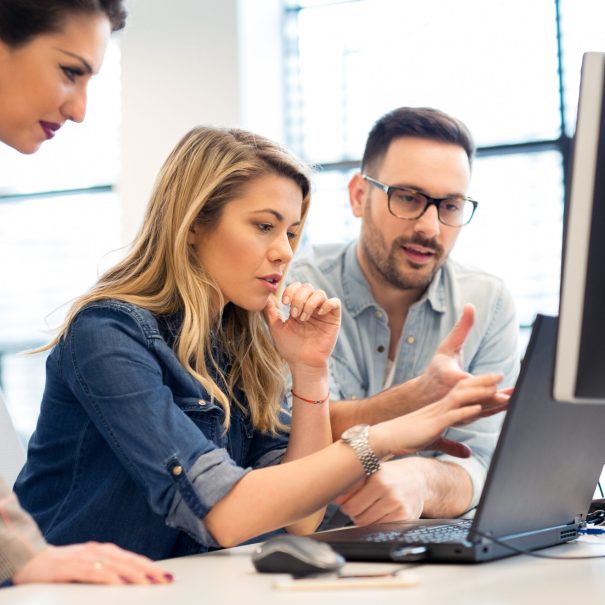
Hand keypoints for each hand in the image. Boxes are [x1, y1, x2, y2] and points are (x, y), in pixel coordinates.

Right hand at [12, 542, 172, 585]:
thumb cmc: (63, 566)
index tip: (166, 575)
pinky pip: (94, 573)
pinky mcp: (72, 567)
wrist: (33, 559)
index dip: (151, 567)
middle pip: (130, 561)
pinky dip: (109, 578)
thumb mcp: (89, 567)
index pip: (133, 559)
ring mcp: (86, 557)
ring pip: (116, 566)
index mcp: (105, 551)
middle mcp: (99, 551)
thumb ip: (107, 571)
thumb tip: (128, 582)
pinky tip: (119, 584)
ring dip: (134, 574)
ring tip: (150, 583)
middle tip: (166, 579)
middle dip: (150, 571)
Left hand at [263, 282, 340, 370]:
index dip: (291, 290)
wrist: (303, 362)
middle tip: (294, 314)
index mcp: (298, 307)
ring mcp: (322, 312)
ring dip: (309, 303)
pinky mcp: (334, 318)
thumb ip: (271, 312)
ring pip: (320, 293)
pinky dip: (326, 304)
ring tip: (303, 318)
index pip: (296, 287)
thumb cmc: (290, 348)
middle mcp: (311, 307)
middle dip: (299, 298)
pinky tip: (319, 314)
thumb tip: (265, 297)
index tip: (284, 302)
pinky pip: (335, 302)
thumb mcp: (276, 327)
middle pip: (307, 287)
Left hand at [334, 458, 426, 524]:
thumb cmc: (389, 475)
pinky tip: (381, 514)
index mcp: (378, 478)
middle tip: (359, 505)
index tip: (347, 501)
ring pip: (369, 525)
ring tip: (371, 508)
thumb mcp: (371, 471)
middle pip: (358, 517)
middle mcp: (390, 492)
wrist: (418, 479)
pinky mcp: (406, 518)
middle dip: (354, 514)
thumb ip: (352, 484)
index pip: (350, 504)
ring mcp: (399, 506)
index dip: (345, 505)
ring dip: (365, 520)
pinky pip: (381, 529)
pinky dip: (377, 524)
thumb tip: (333, 498)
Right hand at [371, 372, 502, 458]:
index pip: (464, 394)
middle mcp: (440, 407)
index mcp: (442, 409)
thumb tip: (468, 453)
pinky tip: (477, 408)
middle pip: (464, 390)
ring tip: (496, 387)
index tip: (498, 383)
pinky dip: (465, 411)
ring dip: (479, 393)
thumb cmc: (407, 438)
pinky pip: (451, 416)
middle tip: (502, 374)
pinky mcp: (433, 425)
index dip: (480, 387)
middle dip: (484, 382)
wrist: (385, 437)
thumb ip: (453, 446)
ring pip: (460, 399)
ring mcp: (436, 414)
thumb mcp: (434, 442)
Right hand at [415, 304, 510, 416]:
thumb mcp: (447, 346)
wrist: (422, 395)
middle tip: (515, 392)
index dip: (484, 380)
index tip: (499, 376)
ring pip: (483, 408)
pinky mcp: (466, 416)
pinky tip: (509, 406)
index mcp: (450, 378)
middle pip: (478, 396)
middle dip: (497, 395)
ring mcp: (460, 408)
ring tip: (516, 399)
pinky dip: (496, 411)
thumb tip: (471, 306)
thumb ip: (462, 327)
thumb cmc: (437, 369)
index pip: (469, 380)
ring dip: (500, 405)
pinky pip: (483, 414)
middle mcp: (455, 395)